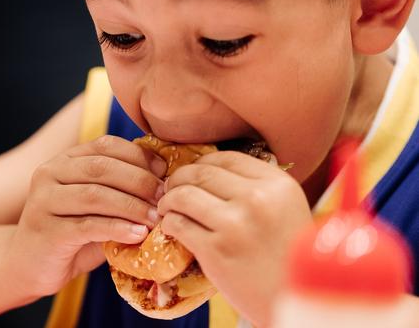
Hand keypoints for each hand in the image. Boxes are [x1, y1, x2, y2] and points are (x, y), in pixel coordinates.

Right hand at [7, 135, 166, 297]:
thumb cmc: (71, 233)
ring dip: (132, 206)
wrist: (28, 266)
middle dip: (139, 181)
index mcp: (64, 160)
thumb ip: (119, 189)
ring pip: (95, 195)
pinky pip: (87, 225)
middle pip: (102, 167)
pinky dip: (117, 228)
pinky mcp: (46, 230)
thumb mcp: (96, 205)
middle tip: (165, 197)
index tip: (164, 172)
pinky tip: (138, 235)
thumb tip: (164, 178)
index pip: (105, 145)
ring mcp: (44, 201)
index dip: (138, 155)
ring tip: (156, 219)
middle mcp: (49, 173)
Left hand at [157, 151, 311, 326]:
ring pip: (183, 195)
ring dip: (167, 200)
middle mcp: (257, 199)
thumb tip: (210, 168)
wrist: (290, 298)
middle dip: (178, 178)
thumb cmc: (288, 256)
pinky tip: (171, 227)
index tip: (191, 174)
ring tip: (166, 208)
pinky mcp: (215, 250)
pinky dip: (168, 222)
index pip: (226, 158)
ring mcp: (235, 224)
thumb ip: (255, 186)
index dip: (201, 163)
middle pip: (200, 173)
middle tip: (170, 188)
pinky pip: (178, 223)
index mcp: (276, 184)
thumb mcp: (285, 208)